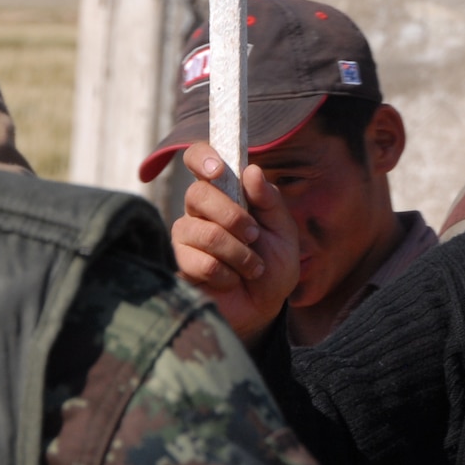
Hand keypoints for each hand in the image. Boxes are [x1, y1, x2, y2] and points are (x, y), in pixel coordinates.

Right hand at [171, 141, 300, 344]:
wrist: (263, 307)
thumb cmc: (272, 265)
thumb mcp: (284, 232)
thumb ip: (270, 202)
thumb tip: (251, 170)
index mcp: (226, 192)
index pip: (200, 159)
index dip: (203, 157)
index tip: (218, 169)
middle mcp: (200, 209)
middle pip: (198, 194)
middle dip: (233, 216)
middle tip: (253, 235)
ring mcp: (186, 235)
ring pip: (204, 232)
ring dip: (238, 252)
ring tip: (252, 266)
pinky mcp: (180, 263)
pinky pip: (201, 261)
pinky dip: (227, 273)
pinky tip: (232, 279)